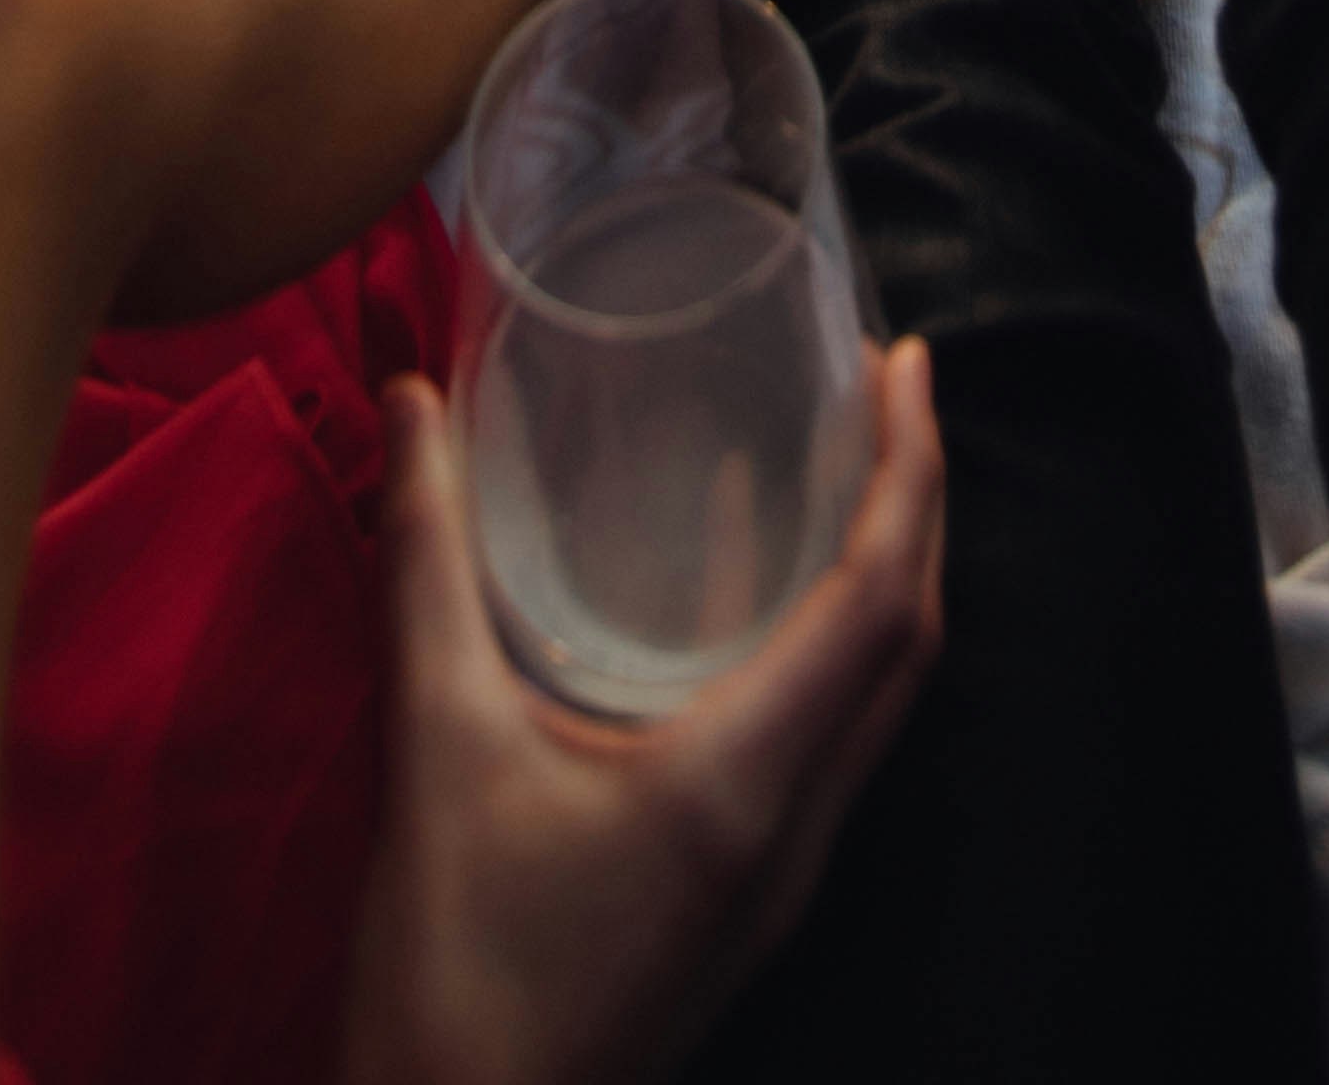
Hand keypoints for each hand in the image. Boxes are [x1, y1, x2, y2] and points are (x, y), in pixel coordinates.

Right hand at [338, 342, 942, 1084]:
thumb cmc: (451, 965)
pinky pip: (828, 745)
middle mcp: (795, 832)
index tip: (905, 362)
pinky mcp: (744, 905)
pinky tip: (751, 602)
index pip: (882, 601)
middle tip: (882, 392)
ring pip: (876, 702)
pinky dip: (827, 645)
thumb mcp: (433, 743)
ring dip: (880, 577)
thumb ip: (425, 560)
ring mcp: (779, 882)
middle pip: (908, 647)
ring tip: (838, 469)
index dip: (910, 470)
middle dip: (915, 506)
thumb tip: (413, 396)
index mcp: (747, 783)